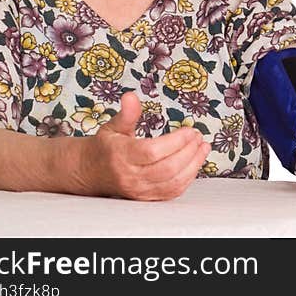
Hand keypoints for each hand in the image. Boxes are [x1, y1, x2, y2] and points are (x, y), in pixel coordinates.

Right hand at [81, 91, 209, 200]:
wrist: (92, 172)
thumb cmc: (106, 147)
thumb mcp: (113, 126)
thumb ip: (126, 113)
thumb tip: (130, 96)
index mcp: (121, 156)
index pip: (152, 151)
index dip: (175, 141)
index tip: (190, 130)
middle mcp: (131, 176)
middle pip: (167, 168)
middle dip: (188, 151)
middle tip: (198, 136)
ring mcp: (140, 190)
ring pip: (173, 182)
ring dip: (194, 164)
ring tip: (203, 147)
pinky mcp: (147, 198)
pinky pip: (173, 192)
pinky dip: (188, 178)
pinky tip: (195, 163)